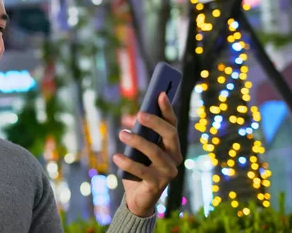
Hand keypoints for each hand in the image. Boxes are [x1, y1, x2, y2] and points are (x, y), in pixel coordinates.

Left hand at [112, 92, 182, 216]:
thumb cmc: (139, 167)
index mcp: (172, 145)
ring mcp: (168, 172)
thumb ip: (141, 134)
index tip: (160, 93)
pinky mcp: (157, 185)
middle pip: (170, 135)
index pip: (172, 123)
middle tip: (139, 114)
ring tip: (122, 133)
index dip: (167, 108)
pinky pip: (142, 171)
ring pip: (155, 152)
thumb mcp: (139, 148)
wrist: (138, 197)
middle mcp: (174, 157)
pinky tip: (116, 156)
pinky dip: (128, 162)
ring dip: (137, 141)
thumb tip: (134, 118)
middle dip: (155, 122)